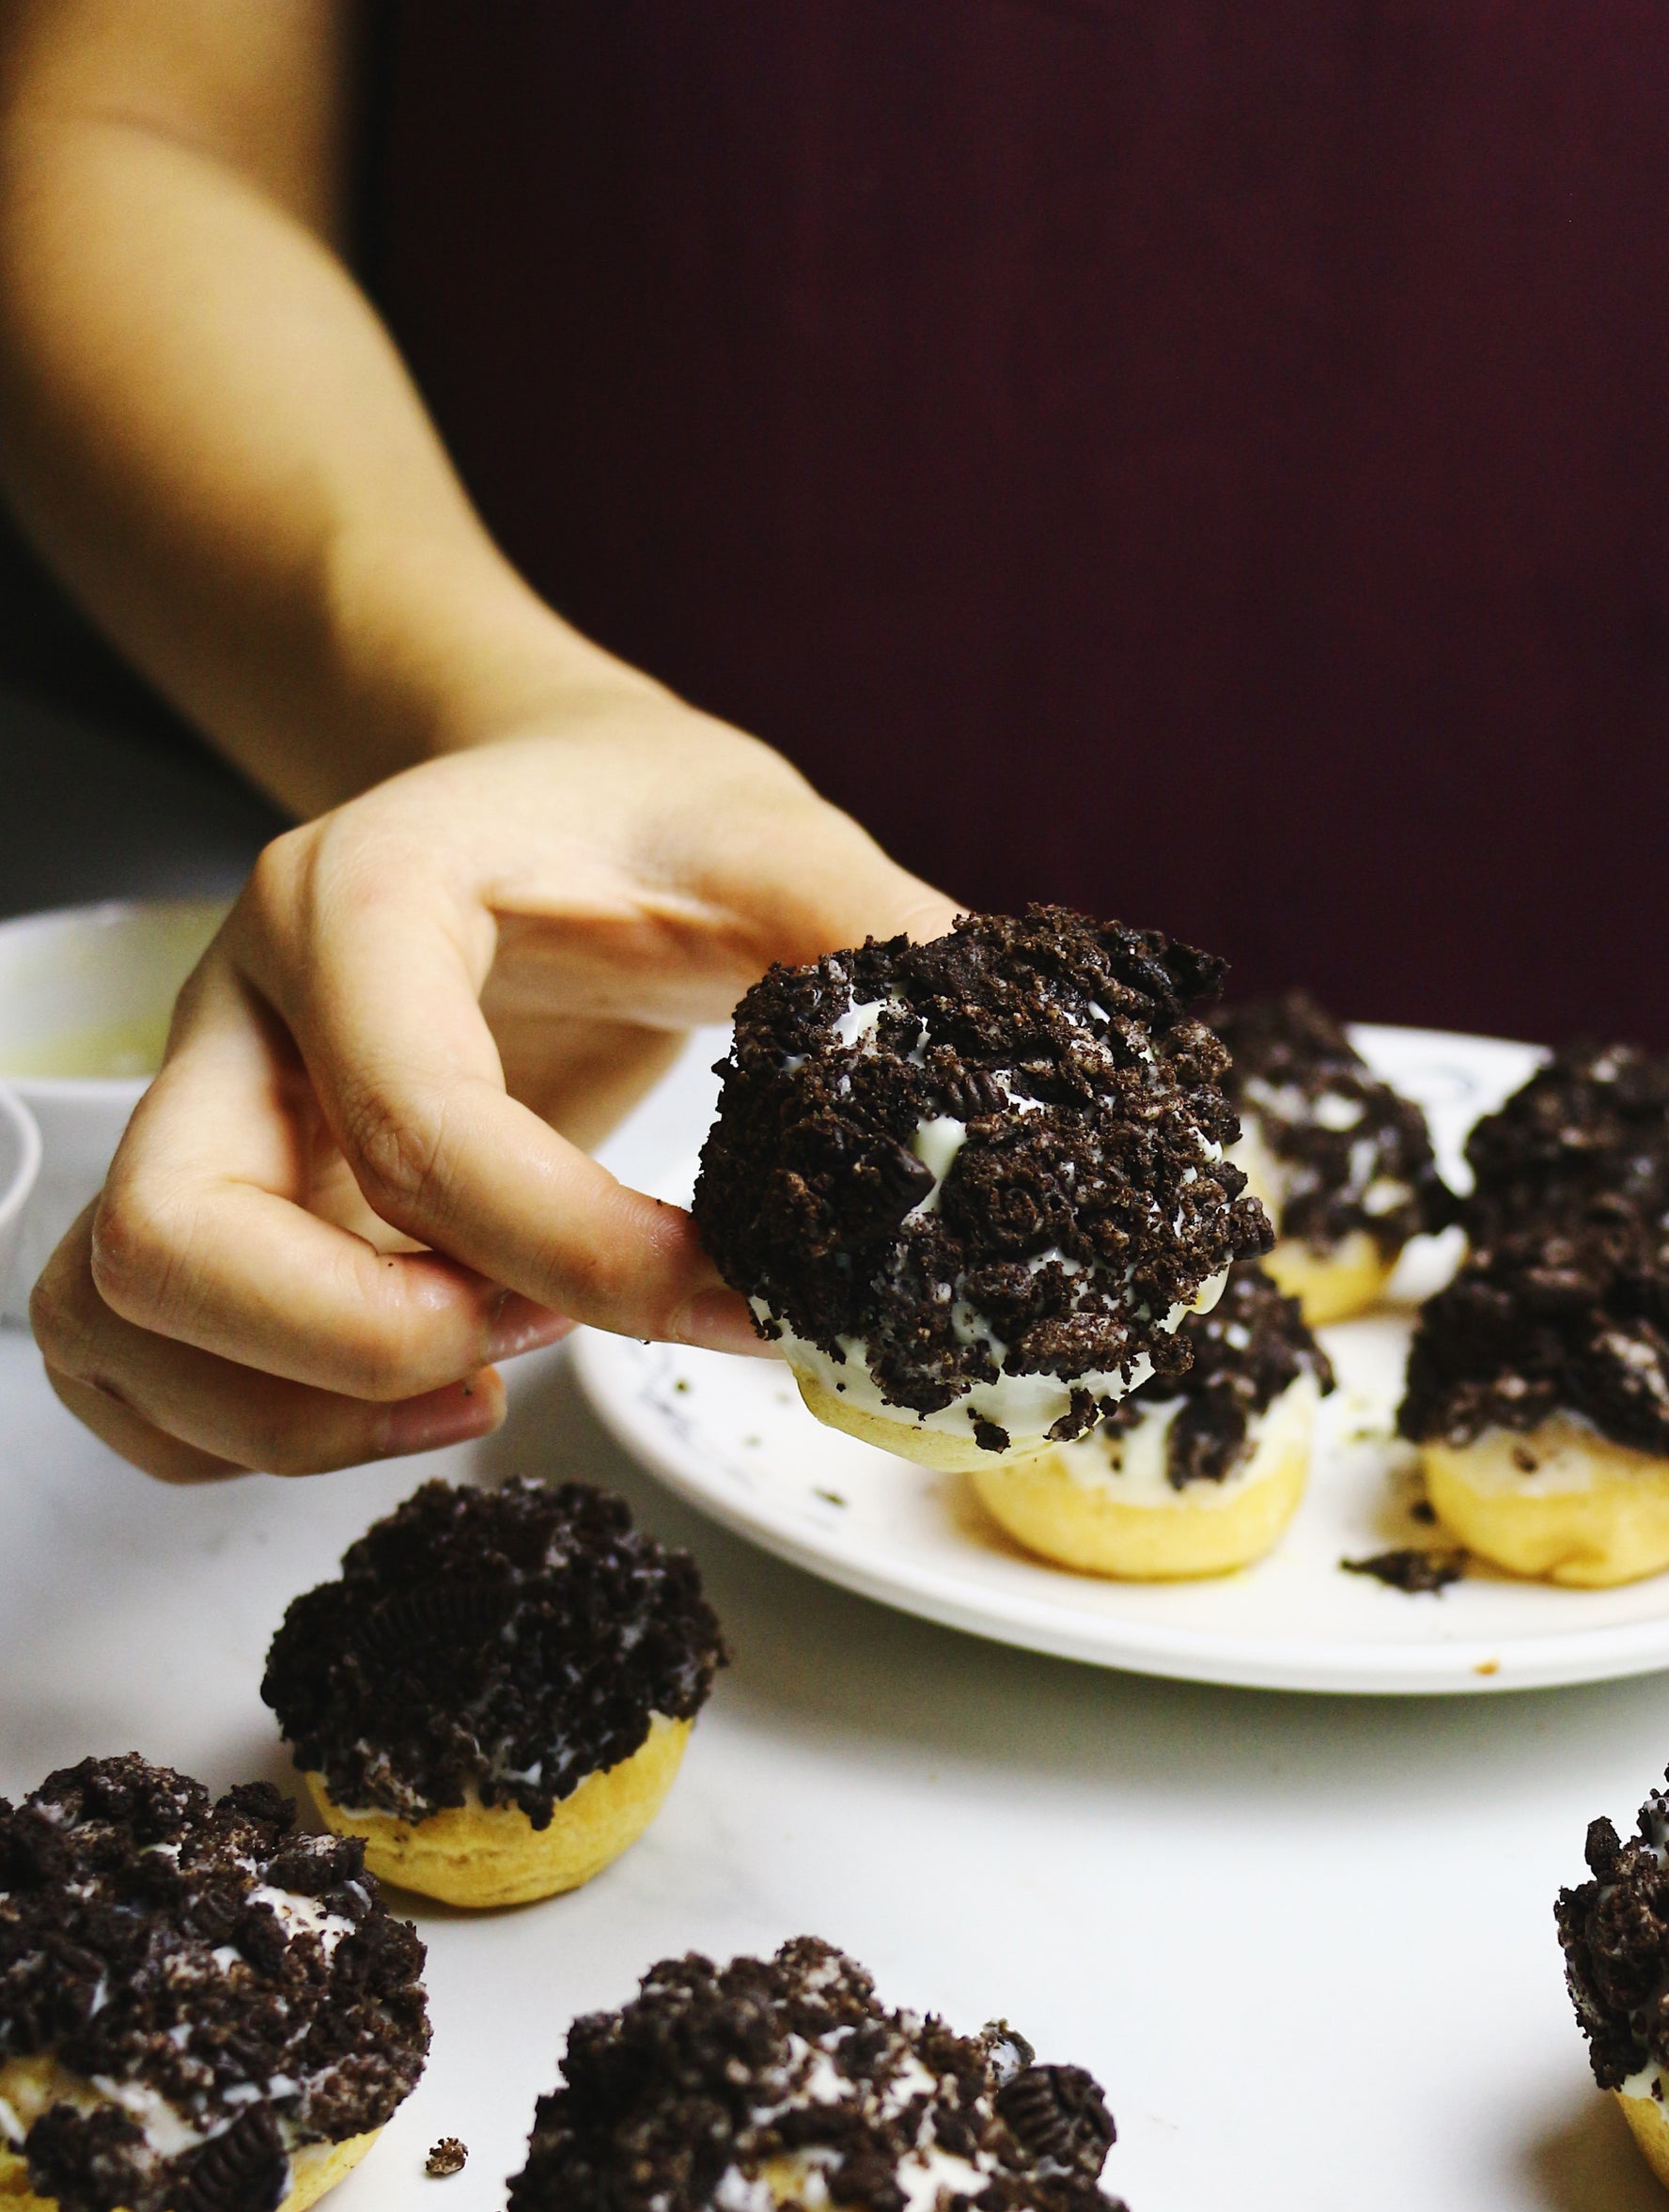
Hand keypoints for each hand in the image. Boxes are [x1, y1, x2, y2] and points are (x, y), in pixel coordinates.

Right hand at [32, 682, 955, 1480]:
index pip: (415, 1127)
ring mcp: (202, 1104)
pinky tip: (400, 1395)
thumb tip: (1005, 1074)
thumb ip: (871, 940)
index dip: (586, 1257)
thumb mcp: (768, 839)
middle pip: (177, 1242)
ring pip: (120, 1315)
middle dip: (357, 1354)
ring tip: (479, 1375)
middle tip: (521, 1353)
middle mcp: (242, 1007)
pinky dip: (236, 1424)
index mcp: (364, 900)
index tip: (740, 1302)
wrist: (535, 787)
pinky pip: (118, 1352)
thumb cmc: (637, 817)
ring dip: (290, 1409)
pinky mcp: (210, 1185)